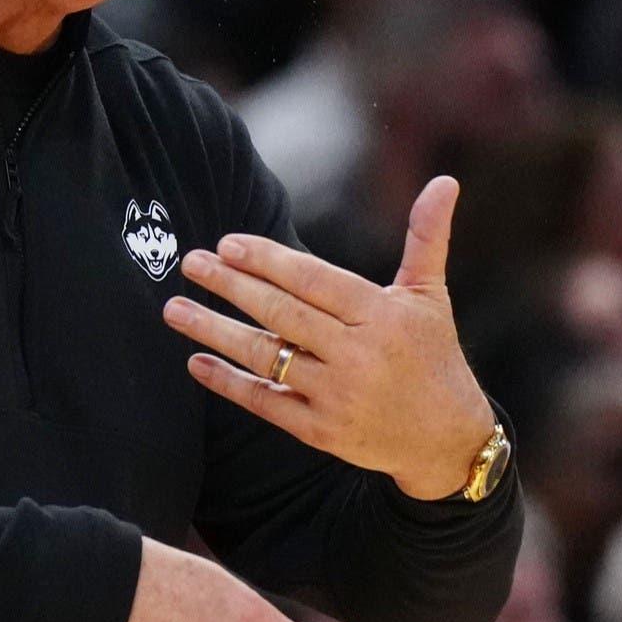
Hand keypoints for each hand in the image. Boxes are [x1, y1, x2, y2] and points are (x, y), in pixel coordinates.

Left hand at [168, 176, 495, 500]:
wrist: (447, 440)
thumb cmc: (434, 356)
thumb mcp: (431, 295)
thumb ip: (426, 238)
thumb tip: (445, 181)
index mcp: (382, 315)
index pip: (314, 281)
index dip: (268, 261)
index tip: (227, 244)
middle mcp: (358, 354)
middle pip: (282, 314)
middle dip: (231, 286)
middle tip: (189, 262)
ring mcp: (337, 395)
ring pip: (265, 357)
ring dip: (214, 331)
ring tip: (174, 308)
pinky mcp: (321, 432)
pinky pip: (266, 402)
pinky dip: (228, 382)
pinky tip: (196, 362)